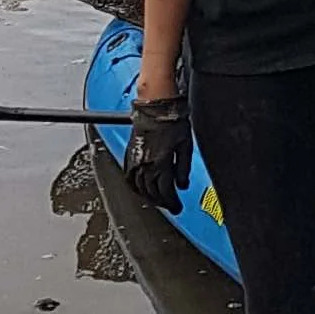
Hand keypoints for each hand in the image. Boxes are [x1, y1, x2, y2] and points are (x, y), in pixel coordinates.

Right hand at [121, 90, 191, 209]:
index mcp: (160, 163)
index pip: (165, 191)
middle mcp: (145, 164)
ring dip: (148, 196)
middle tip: (169, 205)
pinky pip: (129, 177)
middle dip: (161, 202)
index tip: (177, 207)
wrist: (156, 106)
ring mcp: (135, 160)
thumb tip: (182, 185)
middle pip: (151, 192)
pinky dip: (135, 186)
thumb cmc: (172, 121)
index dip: (172, 202)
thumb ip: (183, 168)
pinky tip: (140, 188)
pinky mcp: (129, 154)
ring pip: (139, 187)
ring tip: (157, 200)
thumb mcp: (185, 146)